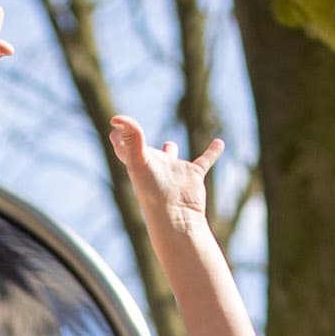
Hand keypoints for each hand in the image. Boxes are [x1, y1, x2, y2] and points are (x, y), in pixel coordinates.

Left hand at [108, 115, 223, 223]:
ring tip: (169, 144)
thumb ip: (131, 138)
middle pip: (145, 153)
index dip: (119, 138)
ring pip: (171, 157)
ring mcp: (174, 172)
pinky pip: (205, 160)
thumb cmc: (153, 192)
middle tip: (134, 133)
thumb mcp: (139, 160)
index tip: (115, 125)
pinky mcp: (193, 176)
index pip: (125, 148)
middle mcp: (155, 167)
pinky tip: (219, 143)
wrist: (176, 217)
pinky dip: (212, 151)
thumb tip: (116, 118)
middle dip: (139, 144)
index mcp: (139, 163)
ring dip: (170, 149)